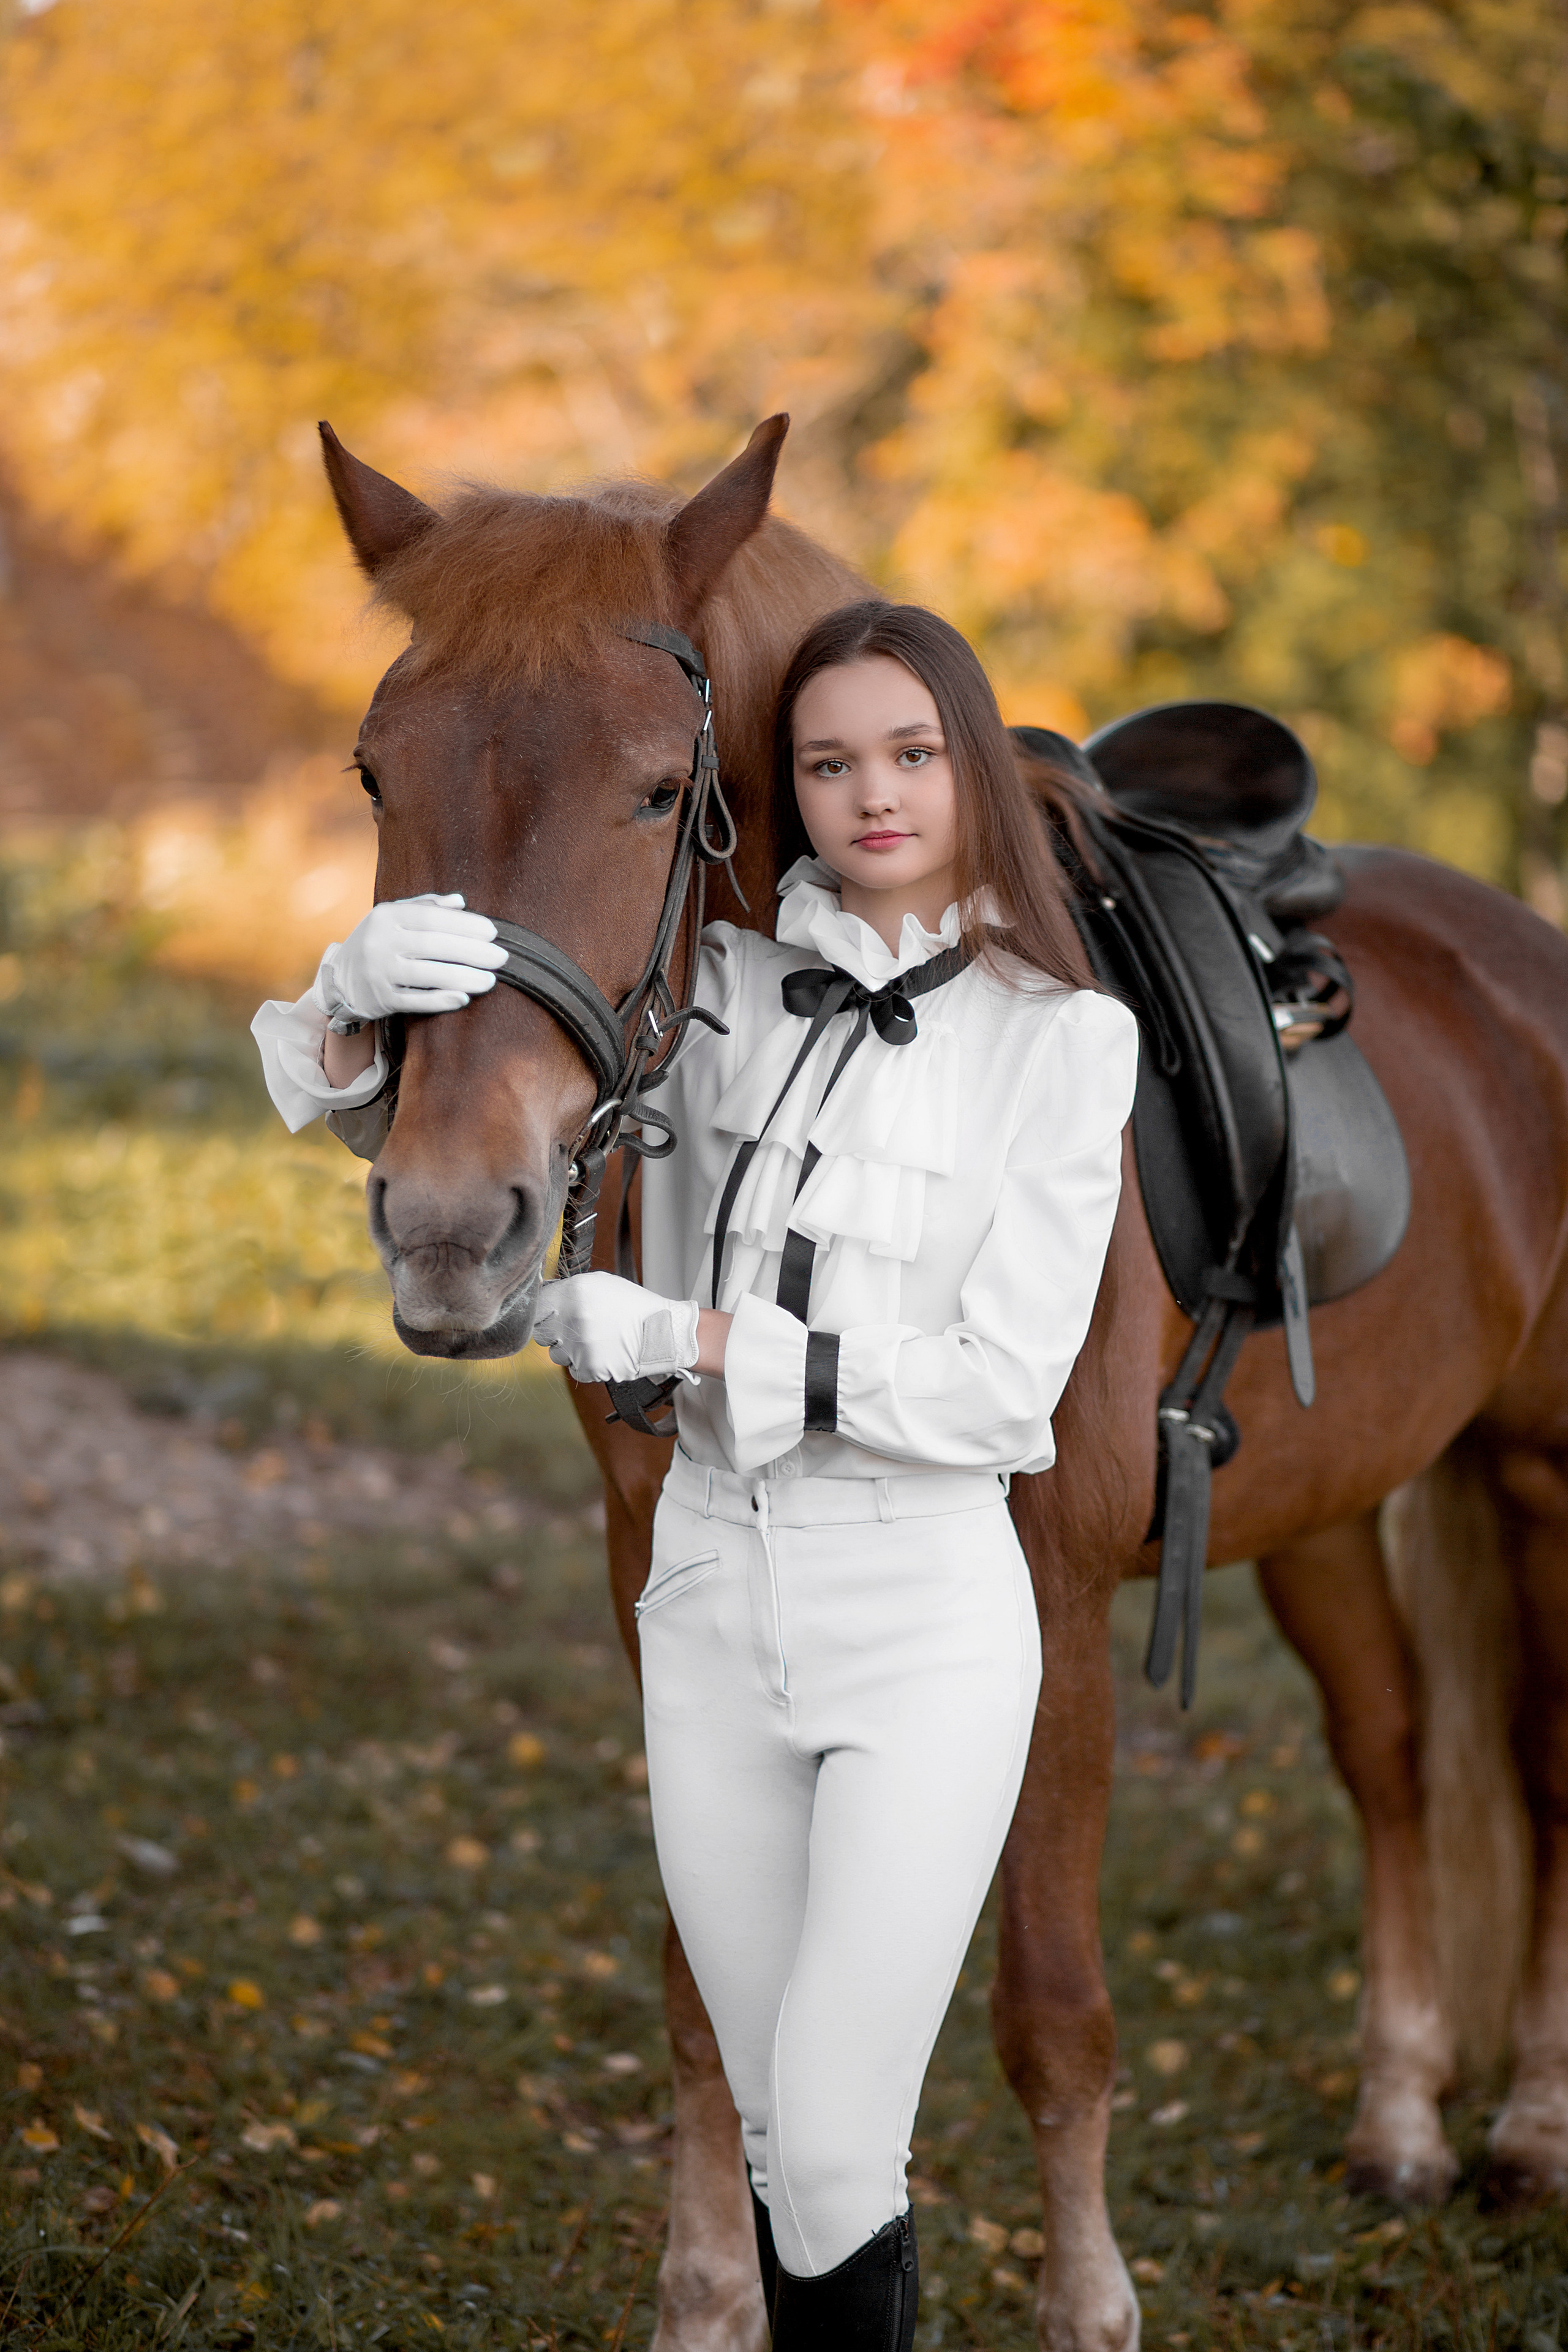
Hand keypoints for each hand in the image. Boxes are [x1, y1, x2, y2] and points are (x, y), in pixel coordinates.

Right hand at [322, 894, 507, 1021]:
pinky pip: (415, 1001)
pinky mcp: (381, 999)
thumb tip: (460, 901)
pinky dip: (440, 1000)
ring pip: (426, 975)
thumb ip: (426, 906)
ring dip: (463, 977)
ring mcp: (379, 973)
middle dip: (472, 951)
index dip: (464, 925)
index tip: (492, 932)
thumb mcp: (393, 917)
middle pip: (433, 945)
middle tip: (501, 957)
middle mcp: (380, 943)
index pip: (431, 918)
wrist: (339, 978)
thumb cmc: (378, 942)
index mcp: (386, 916)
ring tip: (490, 979)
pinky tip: (463, 997)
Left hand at [533, 1274, 699, 1385]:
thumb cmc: (633, 1307)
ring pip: (556, 1354)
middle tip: (577, 1329)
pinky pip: (573, 1370)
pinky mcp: (589, 1368)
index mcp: (574, 1293)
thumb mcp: (601, 1283)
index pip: (536, 1307)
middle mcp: (573, 1319)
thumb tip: (545, 1296)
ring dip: (570, 1351)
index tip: (553, 1315)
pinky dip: (585, 1365)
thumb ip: (569, 1289)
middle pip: (541, 1333)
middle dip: (555, 1332)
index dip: (544, 1313)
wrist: (662, 1332)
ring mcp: (580, 1346)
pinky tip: (602, 1353)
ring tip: (595, 1341)